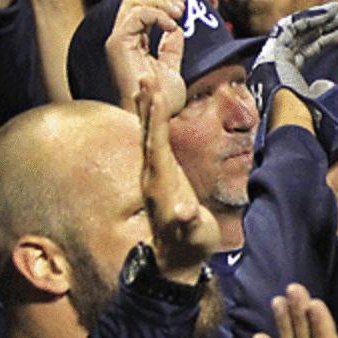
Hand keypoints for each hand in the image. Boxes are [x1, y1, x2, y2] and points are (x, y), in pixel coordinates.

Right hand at [105, 0, 187, 115]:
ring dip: (160, 2)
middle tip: (183, 5)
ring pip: (132, 1)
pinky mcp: (119, 45)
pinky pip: (135, 16)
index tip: (185, 5)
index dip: (163, 1)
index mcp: (134, 42)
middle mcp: (123, 39)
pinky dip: (156, 14)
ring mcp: (119, 41)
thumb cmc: (160, 102)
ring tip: (179, 13)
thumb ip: (171, 48)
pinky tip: (171, 26)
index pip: (141, 7)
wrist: (155, 119)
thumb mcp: (172, 68)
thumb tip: (176, 29)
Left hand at [136, 56, 219, 281]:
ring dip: (147, 108)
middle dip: (147, 103)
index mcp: (161, 181)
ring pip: (148, 134)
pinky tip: (152, 111)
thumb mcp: (194, 235)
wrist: (175, 263)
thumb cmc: (189, 247)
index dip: (156, 117)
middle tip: (144, 75)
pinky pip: (154, 142)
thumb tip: (184, 213)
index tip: (154, 93)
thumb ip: (188, 223)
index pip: (156, 142)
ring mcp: (155, 175)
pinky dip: (152, 122)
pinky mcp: (161, 177)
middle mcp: (153, 174)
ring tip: (145, 82)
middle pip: (147, 131)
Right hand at [248, 2, 337, 111]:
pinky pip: (290, 26)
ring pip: (296, 28)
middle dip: (322, 24)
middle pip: (301, 37)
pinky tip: (325, 14)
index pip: (305, 51)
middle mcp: (277, 64)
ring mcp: (272, 56)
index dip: (324, 40)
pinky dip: (308, 18)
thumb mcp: (317, 100)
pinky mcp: (272, 49)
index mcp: (286, 76)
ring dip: (316, 17)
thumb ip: (321, 90)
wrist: (289, 117)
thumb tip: (326, 83)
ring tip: (337, 10)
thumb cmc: (304, 114)